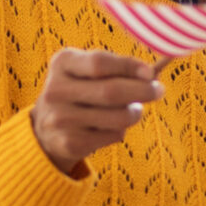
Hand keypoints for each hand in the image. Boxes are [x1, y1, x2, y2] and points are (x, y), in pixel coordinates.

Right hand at [31, 48, 162, 173]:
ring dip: (134, 114)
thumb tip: (153, 73)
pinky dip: (121, 130)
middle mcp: (56, 90)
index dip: (129, 66)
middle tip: (158, 90)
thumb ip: (119, 67)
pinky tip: (111, 126)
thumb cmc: (82, 90)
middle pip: (111, 91)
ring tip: (132, 110)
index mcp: (62, 64)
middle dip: (143, 91)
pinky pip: (113, 136)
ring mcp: (60, 118)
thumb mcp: (90, 71)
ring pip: (118, 117)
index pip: (99, 62)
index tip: (150, 72)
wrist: (47, 126)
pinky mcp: (69, 143)